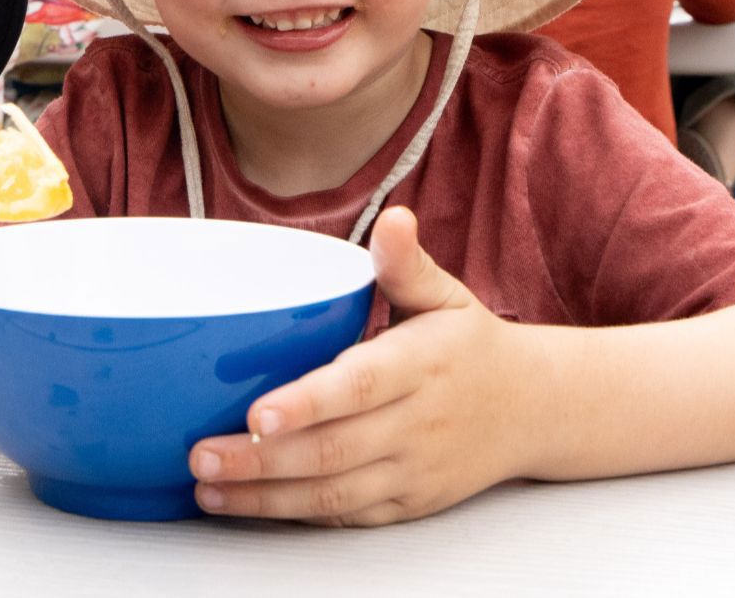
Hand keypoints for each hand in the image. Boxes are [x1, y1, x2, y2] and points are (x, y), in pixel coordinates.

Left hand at [188, 206, 535, 525]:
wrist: (533, 409)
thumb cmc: (469, 345)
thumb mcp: (446, 295)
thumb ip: (406, 263)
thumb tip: (392, 217)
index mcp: (422, 365)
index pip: (360, 386)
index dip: (308, 404)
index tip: (257, 413)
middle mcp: (418, 424)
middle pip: (333, 450)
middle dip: (262, 459)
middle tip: (200, 455)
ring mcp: (413, 470)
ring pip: (334, 494)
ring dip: (266, 496)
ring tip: (208, 487)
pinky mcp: (408, 504)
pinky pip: (347, 517)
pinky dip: (296, 515)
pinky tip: (248, 506)